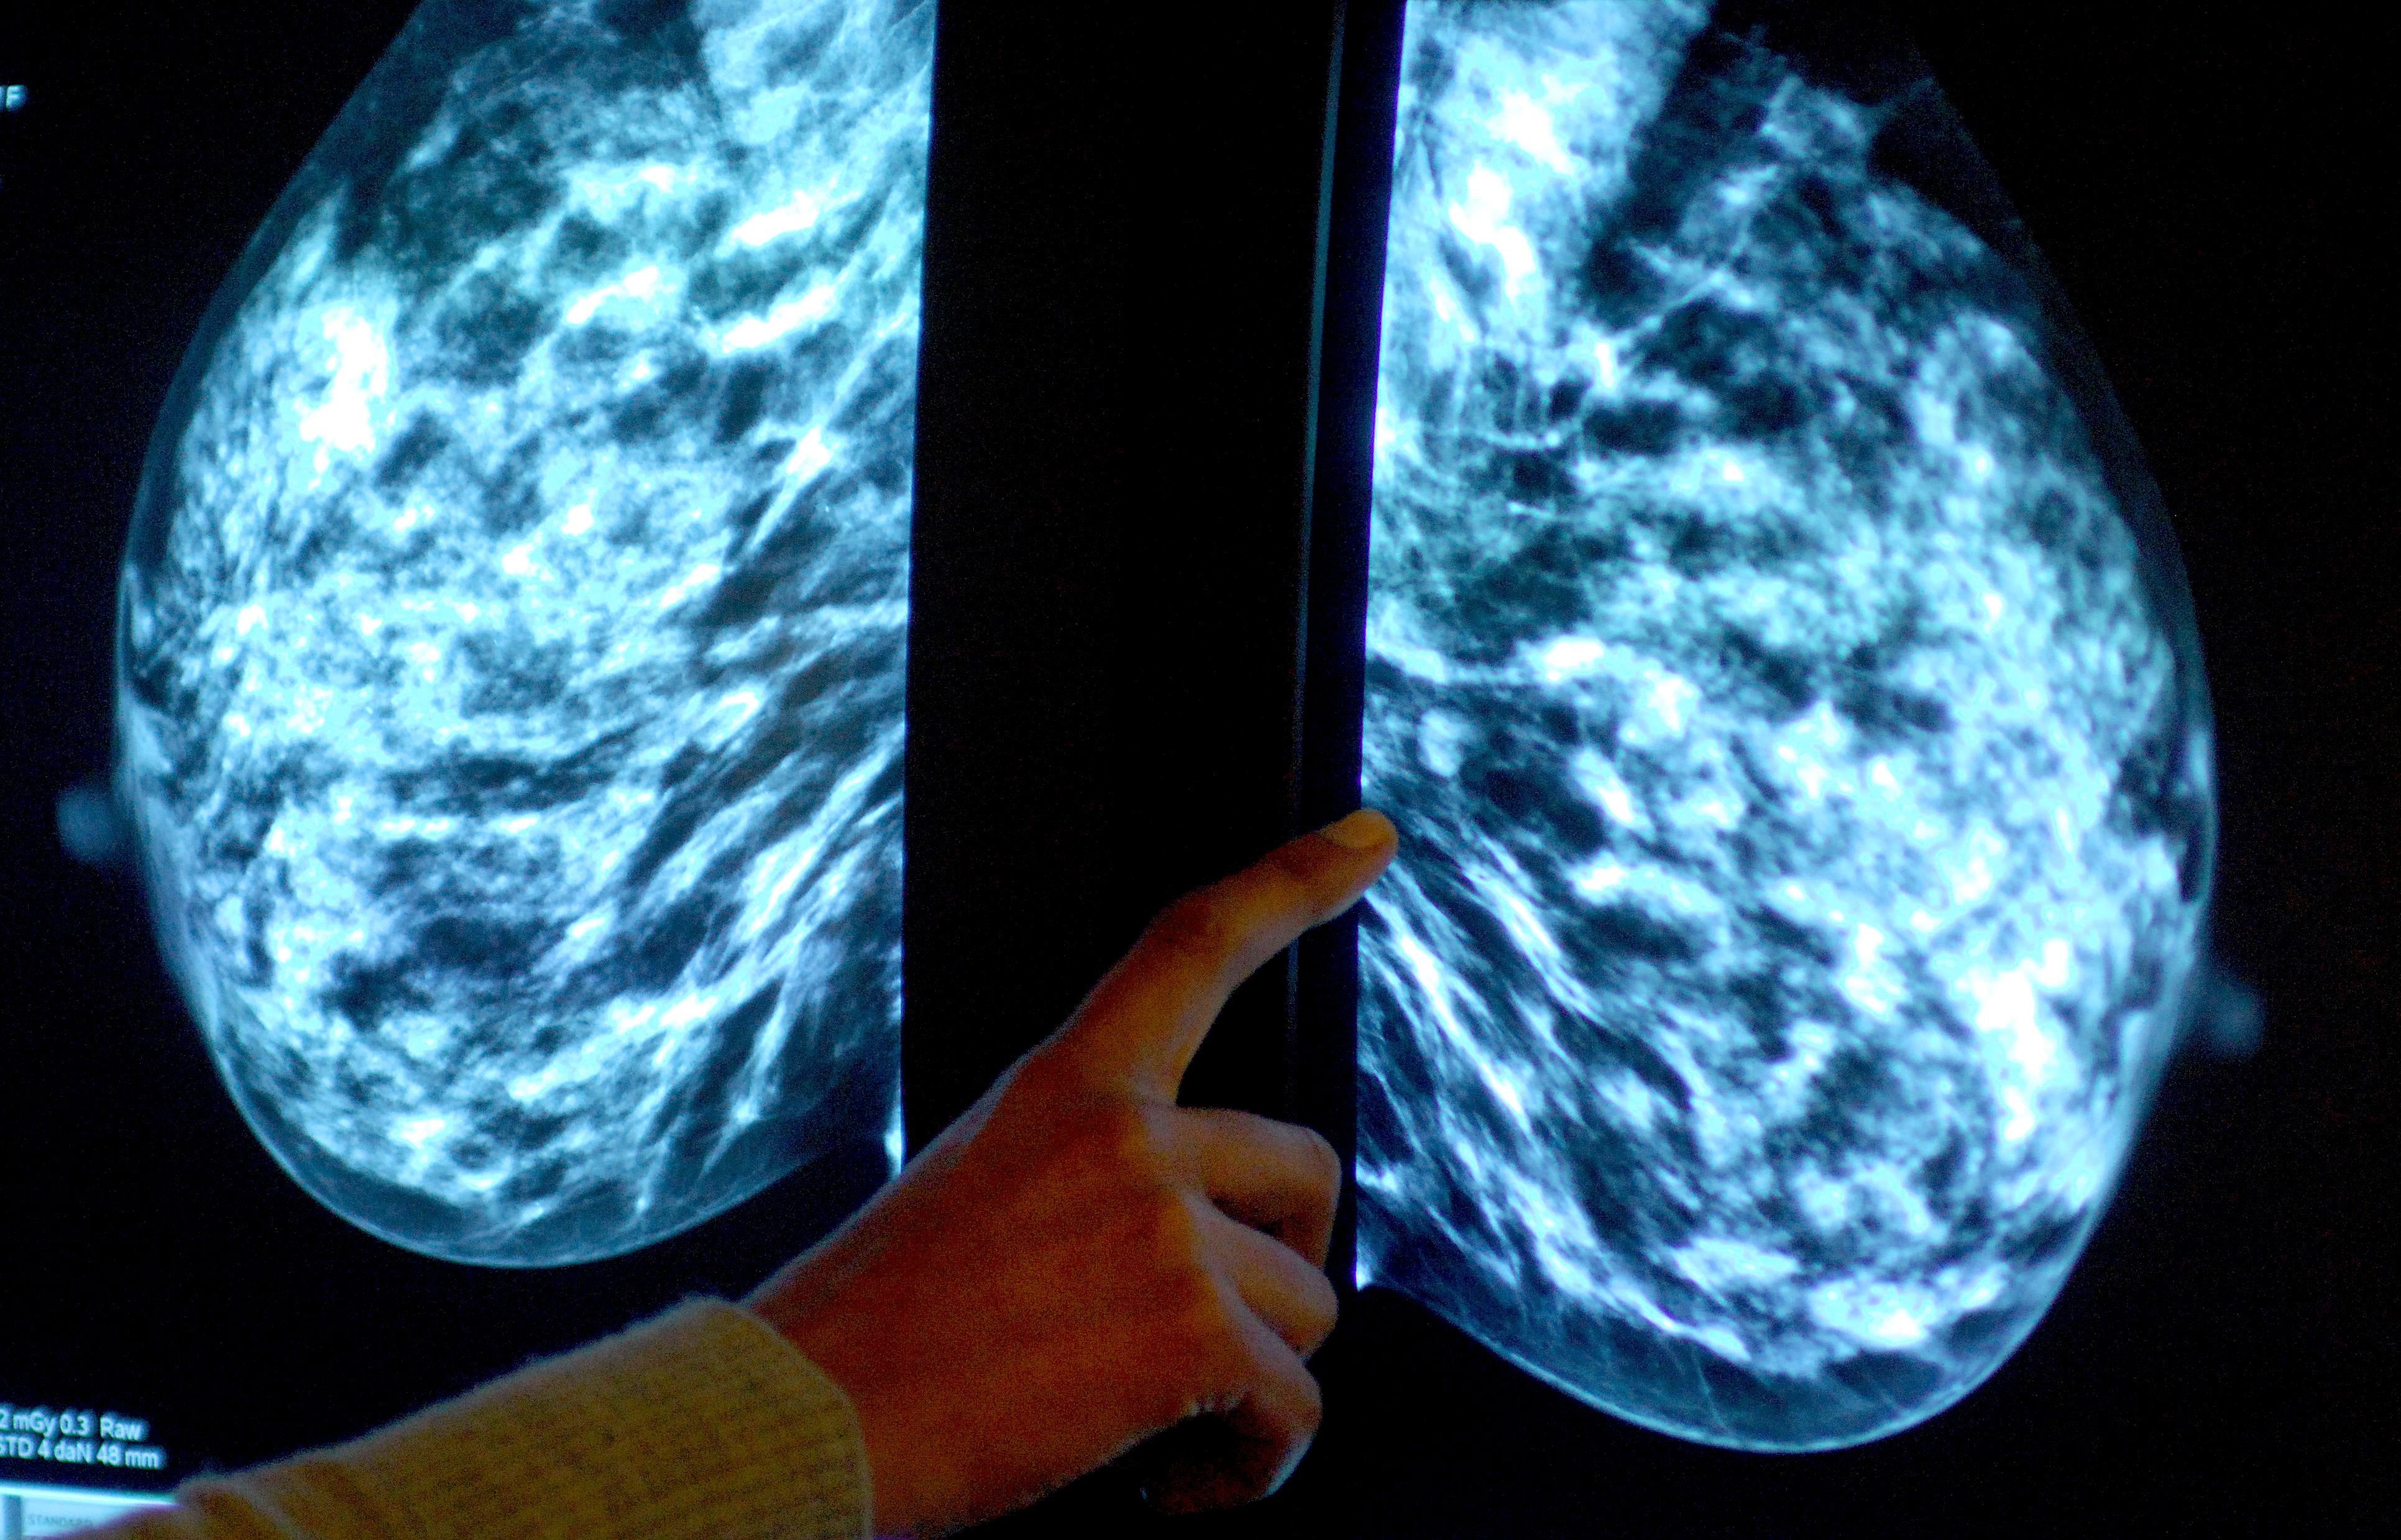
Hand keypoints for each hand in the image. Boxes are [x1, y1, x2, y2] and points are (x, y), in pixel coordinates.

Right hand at [745, 810, 1397, 1536]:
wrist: (804, 1419)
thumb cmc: (876, 1329)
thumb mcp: (978, 1190)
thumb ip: (1090, 1179)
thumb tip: (1185, 1237)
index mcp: (1064, 1083)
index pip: (1193, 946)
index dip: (1292, 884)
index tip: (1369, 840)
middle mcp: (1128, 1133)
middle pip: (1305, 1170)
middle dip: (1282, 1262)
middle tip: (1212, 1339)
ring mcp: (1166, 1226)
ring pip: (1308, 1308)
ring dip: (1251, 1383)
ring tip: (1153, 1432)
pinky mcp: (1194, 1329)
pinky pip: (1294, 1411)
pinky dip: (1249, 1471)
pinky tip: (1166, 1487)